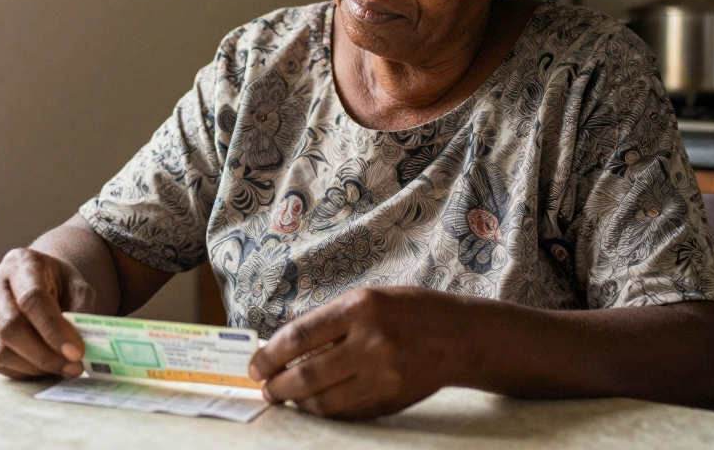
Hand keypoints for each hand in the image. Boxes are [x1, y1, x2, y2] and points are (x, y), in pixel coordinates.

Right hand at [0, 248, 97, 379]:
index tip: (77, 352)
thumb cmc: (59, 282)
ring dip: (35, 367)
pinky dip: (25, 372)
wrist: (38, 279)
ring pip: (0, 350)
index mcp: (20, 263)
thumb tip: (78, 347)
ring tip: (64, 369)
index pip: (32, 298)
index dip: (54, 329)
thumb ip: (80, 310)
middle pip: (9, 326)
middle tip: (74, 368)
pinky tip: (46, 368)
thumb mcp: (77, 286)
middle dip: (44, 354)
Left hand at [248, 286, 471, 419]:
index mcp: (360, 308)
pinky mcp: (390, 400)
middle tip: (265, 387)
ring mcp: (383, 375)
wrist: (459, 336)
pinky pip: (346, 412)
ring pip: (324, 400)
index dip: (269, 355)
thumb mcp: (366, 300)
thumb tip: (283, 350)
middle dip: (277, 385)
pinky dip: (322, 411)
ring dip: (297, 402)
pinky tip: (312, 404)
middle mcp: (371, 342)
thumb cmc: (407, 311)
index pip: (300, 336)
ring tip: (284, 397)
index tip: (254, 365)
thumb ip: (328, 323)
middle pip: (307, 374)